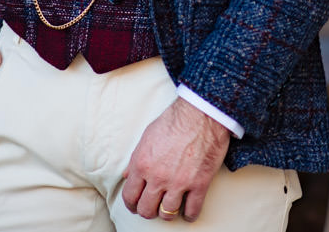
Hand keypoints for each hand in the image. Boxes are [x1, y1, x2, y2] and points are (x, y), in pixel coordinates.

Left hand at [121, 98, 230, 221]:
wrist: (201, 113)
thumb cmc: (175, 120)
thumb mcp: (147, 136)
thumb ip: (136, 158)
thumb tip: (127, 175)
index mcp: (142, 164)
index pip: (130, 196)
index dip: (131, 204)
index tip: (136, 205)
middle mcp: (157, 177)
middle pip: (146, 209)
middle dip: (147, 211)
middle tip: (152, 208)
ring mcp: (179, 182)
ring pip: (167, 213)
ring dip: (167, 213)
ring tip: (170, 208)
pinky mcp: (199, 183)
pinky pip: (192, 210)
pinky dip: (189, 214)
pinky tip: (188, 211)